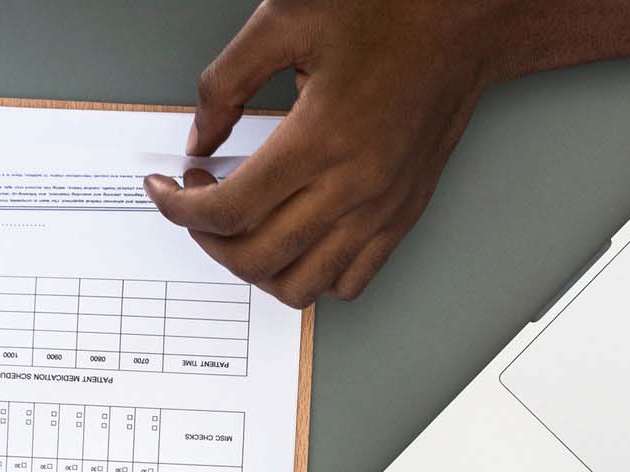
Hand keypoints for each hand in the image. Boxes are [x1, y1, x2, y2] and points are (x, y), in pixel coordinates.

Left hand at [145, 0, 501, 305]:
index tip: (165, 190)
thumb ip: (226, 82)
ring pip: (302, 285)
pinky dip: (312, 276)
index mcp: (320, 139)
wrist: (463, 22)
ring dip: (256, 268)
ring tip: (241, 229)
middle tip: (197, 204)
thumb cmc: (390, 10)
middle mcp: (353, 188)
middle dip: (208, 240)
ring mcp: (381, 211)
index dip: (179, 208)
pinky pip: (350, 282)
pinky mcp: (402, 217)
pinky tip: (294, 240)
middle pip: (256, 258)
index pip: (227, 210)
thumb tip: (199, 136)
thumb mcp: (285, 19)